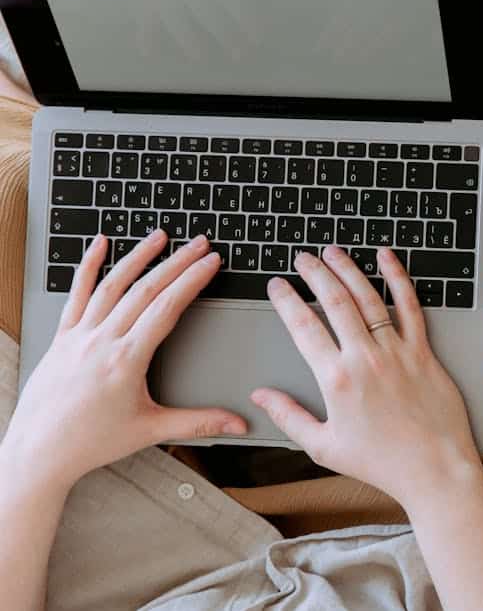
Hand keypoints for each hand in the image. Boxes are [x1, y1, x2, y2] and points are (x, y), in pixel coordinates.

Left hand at [2, 231, 246, 489]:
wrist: (39, 452)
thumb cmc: (90, 442)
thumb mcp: (151, 431)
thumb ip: (199, 423)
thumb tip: (237, 424)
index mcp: (126, 361)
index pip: (167, 308)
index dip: (192, 281)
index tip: (210, 263)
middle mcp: (101, 341)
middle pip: (145, 290)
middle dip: (176, 263)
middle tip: (199, 244)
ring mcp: (79, 336)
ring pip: (112, 285)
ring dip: (138, 257)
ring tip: (160, 237)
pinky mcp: (62, 338)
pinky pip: (76, 294)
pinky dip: (88, 266)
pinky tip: (99, 245)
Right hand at [251, 246, 480, 507]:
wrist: (434, 469)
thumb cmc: (380, 463)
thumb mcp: (323, 447)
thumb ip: (289, 417)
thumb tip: (260, 396)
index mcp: (336, 380)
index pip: (304, 327)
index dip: (287, 301)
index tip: (277, 285)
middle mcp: (365, 358)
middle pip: (335, 303)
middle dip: (314, 274)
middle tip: (302, 258)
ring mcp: (397, 352)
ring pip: (369, 298)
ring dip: (348, 270)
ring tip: (332, 252)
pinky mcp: (424, 352)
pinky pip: (410, 307)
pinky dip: (398, 278)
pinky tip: (387, 258)